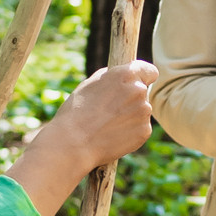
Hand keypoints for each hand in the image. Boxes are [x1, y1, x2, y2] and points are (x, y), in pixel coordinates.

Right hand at [2, 60, 157, 215]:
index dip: (143, 76)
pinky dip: (129, 136)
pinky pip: (140, 132)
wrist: (69, 146)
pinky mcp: (143, 133)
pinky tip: (109, 139)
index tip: (140, 81)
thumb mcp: (89, 87)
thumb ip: (112, 79)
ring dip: (129, 119)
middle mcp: (138, 91)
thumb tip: (131, 75)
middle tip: (110, 113)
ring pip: (141, 113)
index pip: (147, 69)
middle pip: (143, 92)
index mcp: (124, 73)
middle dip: (131, 101)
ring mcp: (142, 113)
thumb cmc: (71, 114)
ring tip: (104, 128)